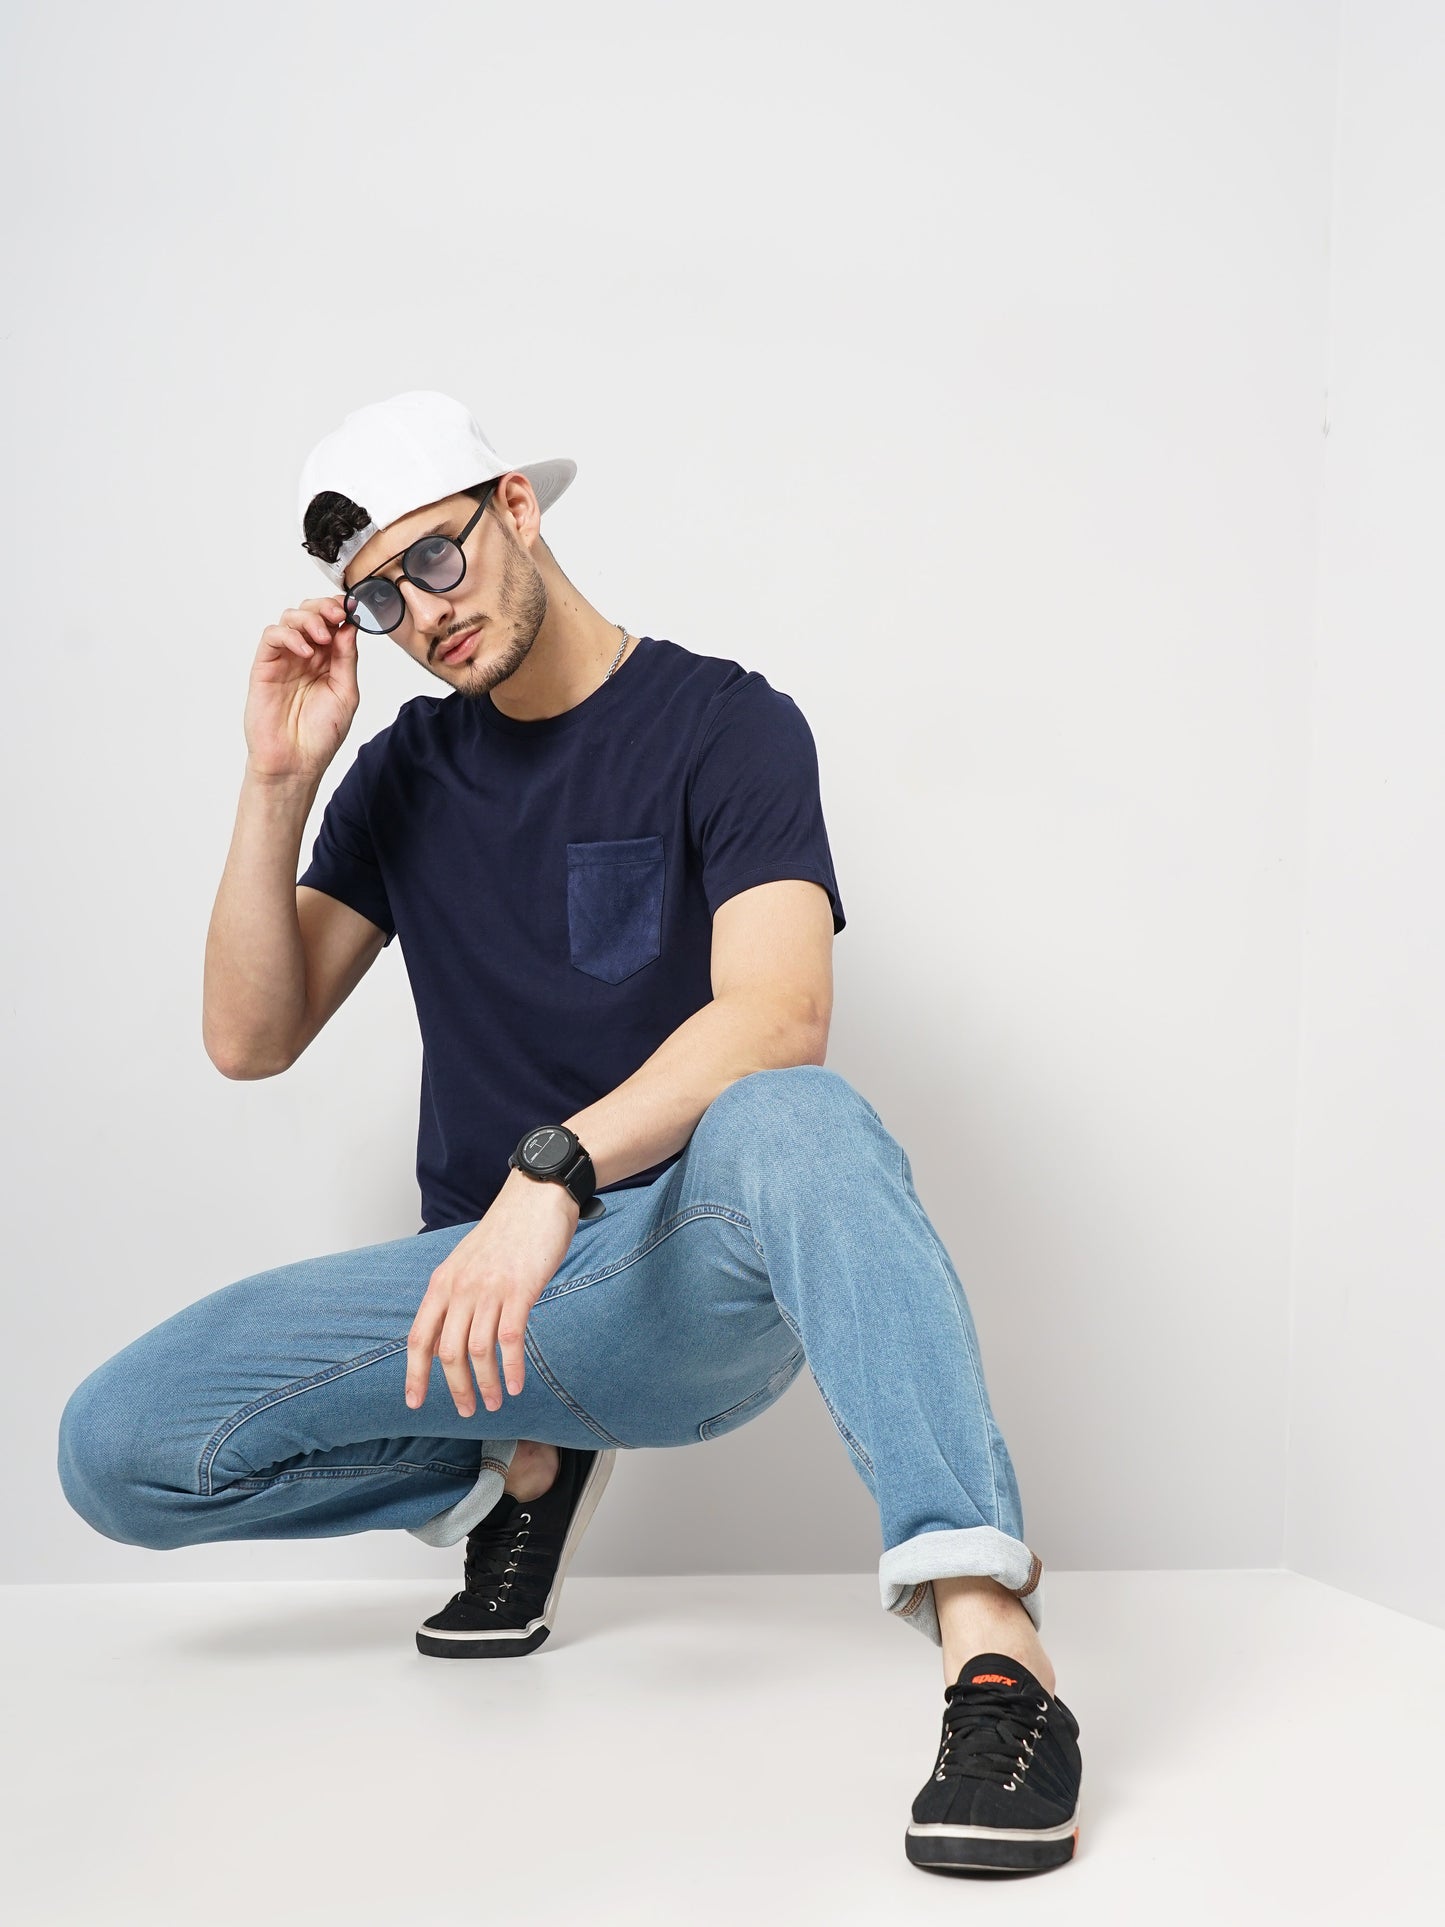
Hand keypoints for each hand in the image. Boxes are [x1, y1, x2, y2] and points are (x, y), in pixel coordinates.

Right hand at [244, 595, 359, 782]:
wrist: (296, 762)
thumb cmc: (320, 734)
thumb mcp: (346, 693)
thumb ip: (346, 658)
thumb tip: (350, 626)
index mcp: (328, 661)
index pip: (333, 624)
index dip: (342, 611)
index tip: (355, 608)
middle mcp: (306, 656)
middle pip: (310, 613)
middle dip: (325, 607)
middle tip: (338, 614)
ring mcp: (284, 659)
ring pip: (290, 618)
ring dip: (308, 618)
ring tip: (322, 637)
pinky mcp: (264, 666)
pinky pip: (272, 637)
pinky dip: (288, 636)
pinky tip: (304, 652)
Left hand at [404, 1170, 581, 1417]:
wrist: (536, 1196)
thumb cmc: (506, 1231)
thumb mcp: (467, 1260)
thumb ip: (456, 1293)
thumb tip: (450, 1331)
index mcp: (442, 1282)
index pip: (419, 1337)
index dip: (414, 1374)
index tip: (415, 1402)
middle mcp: (460, 1288)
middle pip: (447, 1352)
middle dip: (456, 1388)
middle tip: (467, 1411)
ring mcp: (489, 1289)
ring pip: (478, 1351)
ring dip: (485, 1384)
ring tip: (495, 1403)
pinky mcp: (520, 1289)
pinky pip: (510, 1339)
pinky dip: (511, 1368)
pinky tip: (515, 1384)